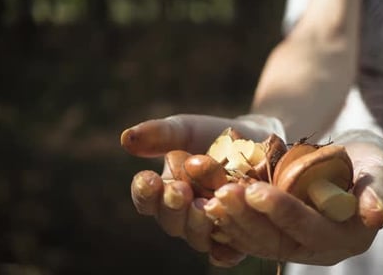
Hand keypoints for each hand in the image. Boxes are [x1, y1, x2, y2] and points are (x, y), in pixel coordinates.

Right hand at [122, 114, 284, 266]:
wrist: (256, 138)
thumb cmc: (213, 134)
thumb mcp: (186, 129)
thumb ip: (160, 134)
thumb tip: (126, 139)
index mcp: (165, 192)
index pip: (147, 200)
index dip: (145, 192)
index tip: (148, 177)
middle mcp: (185, 215)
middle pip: (171, 222)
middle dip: (173, 207)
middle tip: (180, 191)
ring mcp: (211, 228)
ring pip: (198, 237)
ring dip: (197, 225)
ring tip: (203, 206)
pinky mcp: (239, 236)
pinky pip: (230, 251)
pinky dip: (226, 252)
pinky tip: (227, 247)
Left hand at [204, 130, 382, 264]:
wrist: (356, 165)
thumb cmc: (372, 164)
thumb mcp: (381, 172)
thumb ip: (378, 192)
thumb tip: (376, 216)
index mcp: (345, 237)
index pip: (309, 228)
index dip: (282, 211)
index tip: (254, 189)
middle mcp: (319, 248)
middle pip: (278, 240)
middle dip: (248, 218)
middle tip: (222, 194)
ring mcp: (297, 243)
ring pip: (259, 241)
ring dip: (234, 220)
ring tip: (212, 198)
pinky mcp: (281, 234)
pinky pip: (252, 235)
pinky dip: (232, 222)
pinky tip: (211, 204)